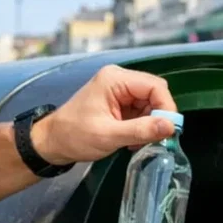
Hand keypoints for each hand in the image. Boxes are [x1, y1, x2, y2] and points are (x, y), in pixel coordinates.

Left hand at [33, 65, 177, 165]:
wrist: (52, 142)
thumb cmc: (74, 136)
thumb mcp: (109, 135)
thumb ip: (140, 130)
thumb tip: (171, 127)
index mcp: (115, 79)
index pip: (155, 86)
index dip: (166, 107)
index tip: (169, 130)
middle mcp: (119, 80)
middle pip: (154, 94)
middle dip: (157, 117)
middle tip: (153, 139)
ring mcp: (118, 91)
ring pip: (150, 104)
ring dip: (149, 124)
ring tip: (137, 142)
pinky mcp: (118, 103)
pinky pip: (141, 111)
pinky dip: (141, 126)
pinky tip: (132, 140)